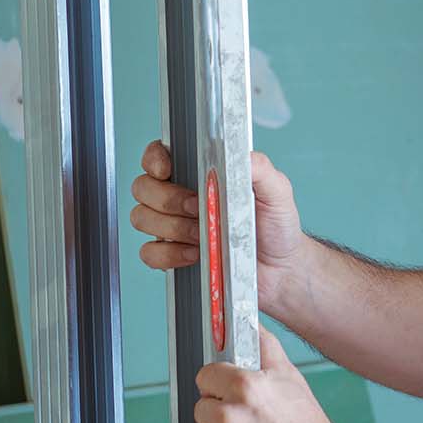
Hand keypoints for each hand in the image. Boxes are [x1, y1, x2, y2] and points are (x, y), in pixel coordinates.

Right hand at [129, 141, 307, 307]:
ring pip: (142, 218)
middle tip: (199, 208)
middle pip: (143, 187)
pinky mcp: (173, 255)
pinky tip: (195, 254)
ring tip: (204, 234)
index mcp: (200, 172)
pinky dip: (170, 254)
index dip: (154, 159)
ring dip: (172, 228)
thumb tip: (239, 153)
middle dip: (168, 198)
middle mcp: (180, 196)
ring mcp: (173, 226)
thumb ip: (260, 168)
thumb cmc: (276, 226)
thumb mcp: (277, 190)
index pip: (159, 155)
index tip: (166, 170)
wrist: (280, 269)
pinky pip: (149, 252)